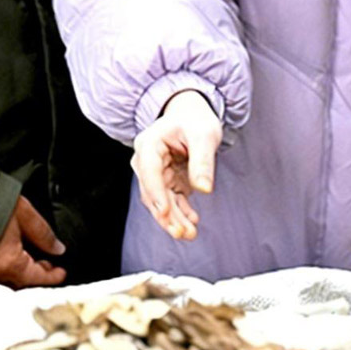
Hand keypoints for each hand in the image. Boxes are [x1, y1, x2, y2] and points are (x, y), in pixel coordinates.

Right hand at [0, 197, 67, 287]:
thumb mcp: (24, 214)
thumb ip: (43, 233)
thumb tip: (57, 248)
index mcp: (10, 264)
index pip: (38, 279)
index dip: (53, 277)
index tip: (62, 273)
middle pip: (24, 282)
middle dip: (39, 276)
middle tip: (52, 264)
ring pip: (10, 278)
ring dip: (25, 271)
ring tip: (36, 257)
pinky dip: (12, 266)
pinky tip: (17, 253)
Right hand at [132, 89, 222, 241]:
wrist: (192, 116)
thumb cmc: (196, 120)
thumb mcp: (204, 135)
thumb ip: (203, 161)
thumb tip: (204, 189)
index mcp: (149, 144)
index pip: (149, 172)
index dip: (156, 193)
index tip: (165, 212)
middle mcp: (146, 160)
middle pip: (153, 192)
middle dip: (167, 214)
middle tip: (183, 233)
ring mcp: (154, 172)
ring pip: (160, 201)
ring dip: (173, 219)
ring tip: (190, 234)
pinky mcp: (165, 180)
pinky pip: (170, 200)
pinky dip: (180, 212)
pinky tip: (192, 221)